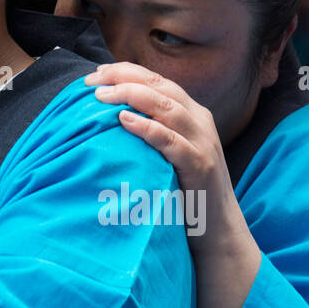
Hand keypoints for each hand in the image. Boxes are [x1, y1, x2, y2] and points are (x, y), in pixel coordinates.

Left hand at [85, 61, 262, 307]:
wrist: (216, 235)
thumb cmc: (183, 193)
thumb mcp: (166, 154)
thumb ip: (149, 131)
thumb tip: (109, 114)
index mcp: (192, 115)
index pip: (157, 81)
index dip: (126, 72)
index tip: (94, 74)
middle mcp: (201, 123)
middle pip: (161, 87)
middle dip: (124, 78)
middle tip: (92, 82)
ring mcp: (204, 144)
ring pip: (168, 108)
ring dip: (132, 97)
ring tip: (102, 97)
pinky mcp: (201, 168)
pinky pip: (173, 142)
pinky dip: (149, 129)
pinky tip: (124, 121)